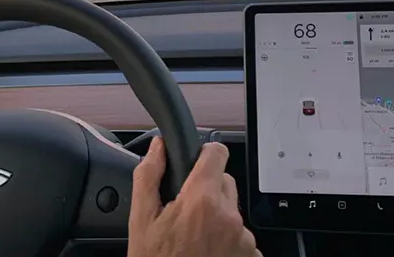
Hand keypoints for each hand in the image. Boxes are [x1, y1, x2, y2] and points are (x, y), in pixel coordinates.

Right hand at [128, 137, 259, 256]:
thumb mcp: (141, 222)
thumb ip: (149, 176)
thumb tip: (159, 148)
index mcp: (202, 200)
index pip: (217, 153)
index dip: (204, 154)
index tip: (196, 163)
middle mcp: (229, 217)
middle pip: (224, 182)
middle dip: (207, 191)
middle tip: (186, 214)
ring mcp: (244, 239)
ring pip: (232, 210)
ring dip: (218, 217)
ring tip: (195, 240)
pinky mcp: (252, 255)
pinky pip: (241, 236)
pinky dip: (227, 240)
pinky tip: (208, 253)